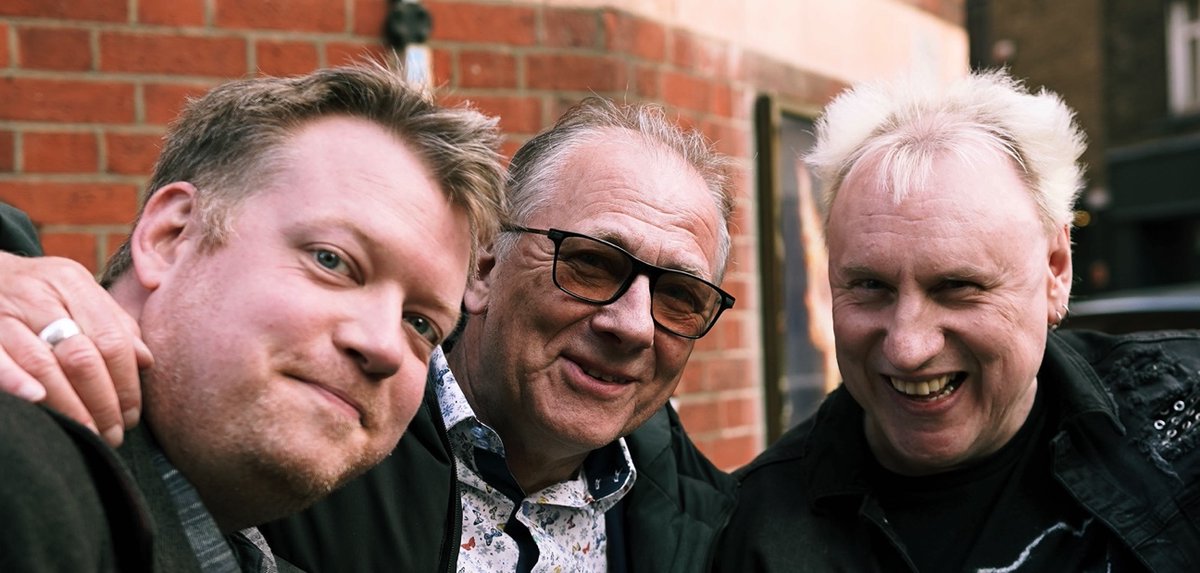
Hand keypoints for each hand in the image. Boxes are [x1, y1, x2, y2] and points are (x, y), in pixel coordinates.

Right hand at [0, 252, 152, 445]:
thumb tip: (146, 361)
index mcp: (72, 284)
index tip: (133, 414)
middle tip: (114, 433)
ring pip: (42, 364)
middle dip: (102, 401)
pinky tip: (36, 400)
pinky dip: (15, 381)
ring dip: (69, 405)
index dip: (126, 382)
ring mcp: (4, 314)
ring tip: (89, 433)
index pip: (111, 339)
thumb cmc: (40, 291)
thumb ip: (113, 323)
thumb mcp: (78, 293)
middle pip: (81, 356)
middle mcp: (38, 296)